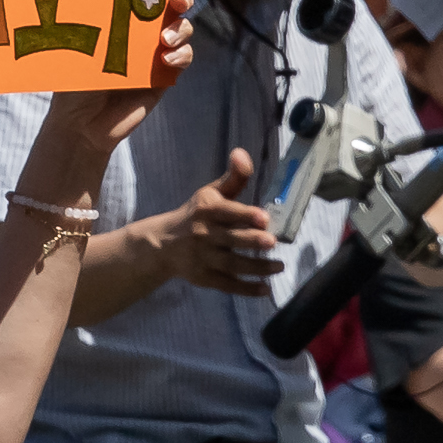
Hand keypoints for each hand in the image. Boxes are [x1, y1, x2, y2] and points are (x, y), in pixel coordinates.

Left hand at [39, 0, 193, 154]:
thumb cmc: (73, 81)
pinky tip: (167, 60)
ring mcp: (155, 52)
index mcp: (120, 16)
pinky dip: (181, 55)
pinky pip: (183, 58)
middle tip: (177, 1)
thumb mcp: (79, 47)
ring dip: (180, 29)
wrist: (81, 123)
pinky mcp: (165, 76)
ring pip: (182, 30)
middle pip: (172, 5)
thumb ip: (92, 24)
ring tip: (165, 39)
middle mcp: (141, 31)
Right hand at [158, 148, 279, 295]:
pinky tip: (265, 289)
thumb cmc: (196, 215)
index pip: (227, 212)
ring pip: (232, 265)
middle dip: (252, 241)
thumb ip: (233, 177)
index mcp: (206, 210)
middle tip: (272, 243)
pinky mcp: (204, 278)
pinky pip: (227, 285)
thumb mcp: (210, 193)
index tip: (264, 218)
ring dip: (257, 268)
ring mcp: (203, 258)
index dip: (245, 215)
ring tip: (279, 267)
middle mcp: (203, 234)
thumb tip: (241, 152)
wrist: (163, 244)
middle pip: (231, 240)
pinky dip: (246, 289)